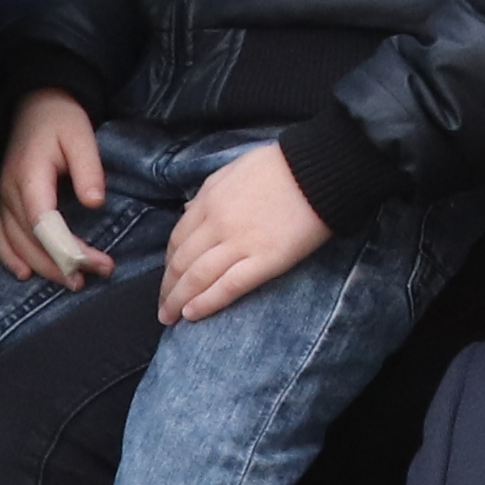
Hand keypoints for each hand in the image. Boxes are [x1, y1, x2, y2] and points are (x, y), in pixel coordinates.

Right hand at [0, 87, 113, 286]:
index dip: (67, 248)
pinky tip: (24, 274)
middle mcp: (10, 191)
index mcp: (29, 176)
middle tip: (93, 277)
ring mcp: (2, 198)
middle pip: (30, 239)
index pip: (43, 222)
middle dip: (61, 264)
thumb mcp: (81, 136)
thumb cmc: (61, 120)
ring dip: (41, 267)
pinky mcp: (3, 201)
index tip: (98, 263)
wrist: (36, 104)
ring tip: (71, 282)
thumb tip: (94, 202)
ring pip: (14, 243)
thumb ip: (88, 168)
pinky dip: (9, 257)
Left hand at [160, 142, 332, 323]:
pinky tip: (193, 315)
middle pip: (182, 262)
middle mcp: (218, 224)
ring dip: (179, 301)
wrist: (321, 170)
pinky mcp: (266, 260)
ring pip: (198, 277)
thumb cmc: (280, 166)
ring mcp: (241, 243)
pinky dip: (207, 302)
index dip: (168, 265)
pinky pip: (229, 286)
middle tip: (163, 309)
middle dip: (168, 289)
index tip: (167, 280)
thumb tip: (188, 210)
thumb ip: (207, 191)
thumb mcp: (232, 169)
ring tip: (171, 318)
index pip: (177, 240)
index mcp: (209, 201)